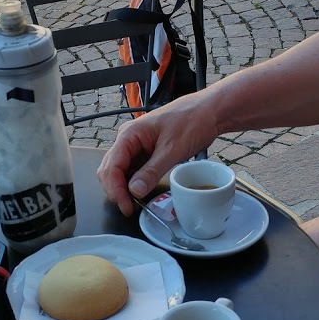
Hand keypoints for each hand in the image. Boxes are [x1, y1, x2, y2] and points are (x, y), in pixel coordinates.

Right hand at [97, 91, 217, 215]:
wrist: (208, 111)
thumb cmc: (192, 121)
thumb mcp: (173, 149)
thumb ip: (152, 171)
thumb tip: (134, 191)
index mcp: (129, 134)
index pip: (111, 166)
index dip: (116, 189)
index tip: (127, 206)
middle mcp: (128, 139)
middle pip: (110, 170)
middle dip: (117, 191)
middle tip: (130, 208)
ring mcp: (135, 145)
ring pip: (120, 171)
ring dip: (124, 188)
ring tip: (136, 203)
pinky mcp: (145, 151)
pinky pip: (133, 170)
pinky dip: (134, 183)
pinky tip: (142, 192)